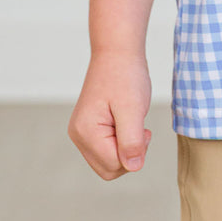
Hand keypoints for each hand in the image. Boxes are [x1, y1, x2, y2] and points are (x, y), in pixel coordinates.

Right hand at [67, 51, 152, 180]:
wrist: (117, 52)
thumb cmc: (125, 76)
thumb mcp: (133, 109)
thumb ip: (132, 141)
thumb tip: (133, 167)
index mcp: (86, 132)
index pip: (114, 165)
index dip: (134, 152)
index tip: (143, 128)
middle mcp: (78, 136)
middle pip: (109, 168)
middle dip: (129, 154)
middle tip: (140, 128)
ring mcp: (82, 132)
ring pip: (109, 161)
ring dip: (126, 147)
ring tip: (132, 122)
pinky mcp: (89, 129)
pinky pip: (107, 149)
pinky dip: (121, 141)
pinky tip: (126, 122)